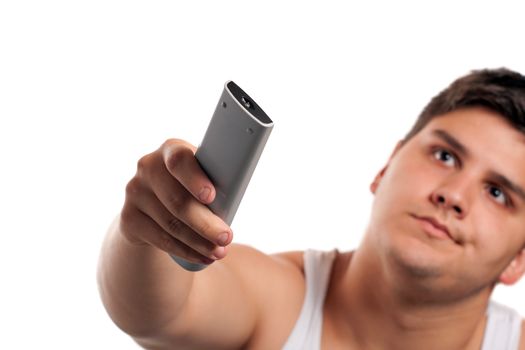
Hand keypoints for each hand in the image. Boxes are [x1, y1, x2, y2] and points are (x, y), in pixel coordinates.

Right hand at [120, 139, 232, 265]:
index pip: (179, 160)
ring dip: (199, 242)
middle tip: (227, 237)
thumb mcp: (203, 177)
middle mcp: (148, 167)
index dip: (195, 179)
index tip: (211, 196)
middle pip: (177, 200)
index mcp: (171, 149)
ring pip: (171, 224)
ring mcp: (135, 192)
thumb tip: (230, 206)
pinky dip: (186, 251)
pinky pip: (161, 239)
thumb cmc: (193, 186)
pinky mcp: (129, 218)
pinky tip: (203, 257)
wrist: (155, 205)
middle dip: (206, 223)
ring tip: (219, 251)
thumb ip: (214, 182)